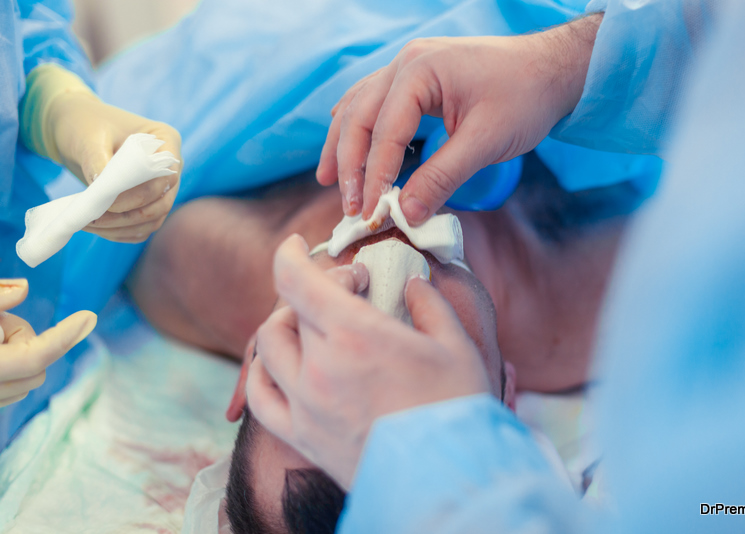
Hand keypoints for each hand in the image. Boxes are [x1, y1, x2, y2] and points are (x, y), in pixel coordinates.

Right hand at [0, 279, 96, 406]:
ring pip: (26, 382)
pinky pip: (11, 392)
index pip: (35, 357)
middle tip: (0, 322)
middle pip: (37, 369)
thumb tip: (24, 289)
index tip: (88, 317)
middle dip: (26, 342)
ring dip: (17, 357)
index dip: (64, 336)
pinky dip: (11, 373)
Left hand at [48, 92, 181, 242]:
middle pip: (162, 202)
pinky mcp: (146, 203)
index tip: (107, 201)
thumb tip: (102, 190)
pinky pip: (141, 227)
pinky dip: (120, 232)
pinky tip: (96, 228)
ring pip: (153, 219)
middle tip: (95, 218)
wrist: (78, 130)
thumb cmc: (85, 124)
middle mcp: (169, 167)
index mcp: (166, 140)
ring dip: (123, 227)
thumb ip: (98, 161)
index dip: (140, 194)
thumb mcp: (88, 137)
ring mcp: (161, 187)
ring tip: (90, 224)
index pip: (166, 176)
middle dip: (129, 216)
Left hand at [245, 235, 489, 488]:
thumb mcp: (457, 346)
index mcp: (356, 335)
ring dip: (285, 324)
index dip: (290, 253)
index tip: (297, 243)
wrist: (448, 483)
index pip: (297, 280)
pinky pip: (259, 396)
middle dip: (313, 289)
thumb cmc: (457, 411)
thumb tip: (413, 285)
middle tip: (347, 293)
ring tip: (312, 324)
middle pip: (290, 309)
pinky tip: (278, 365)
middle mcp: (320, 366)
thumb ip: (430, 305)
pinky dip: (262, 371)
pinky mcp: (301, 436)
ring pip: (267, 347)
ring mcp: (305, 403)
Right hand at [317, 15, 601, 224]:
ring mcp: (408, 66)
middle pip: (359, 116)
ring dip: (343, 145)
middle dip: (350, 164)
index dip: (374, 176)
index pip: (384, 130)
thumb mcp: (485, 142)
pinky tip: (346, 145)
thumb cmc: (525, 97)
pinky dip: (357, 127)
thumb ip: (442, 177)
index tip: (370, 213)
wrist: (551, 68)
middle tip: (349, 207)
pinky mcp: (415, 77)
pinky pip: (373, 101)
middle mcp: (406, 62)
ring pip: (358, 107)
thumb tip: (407, 215)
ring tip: (329, 180)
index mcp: (421, 70)